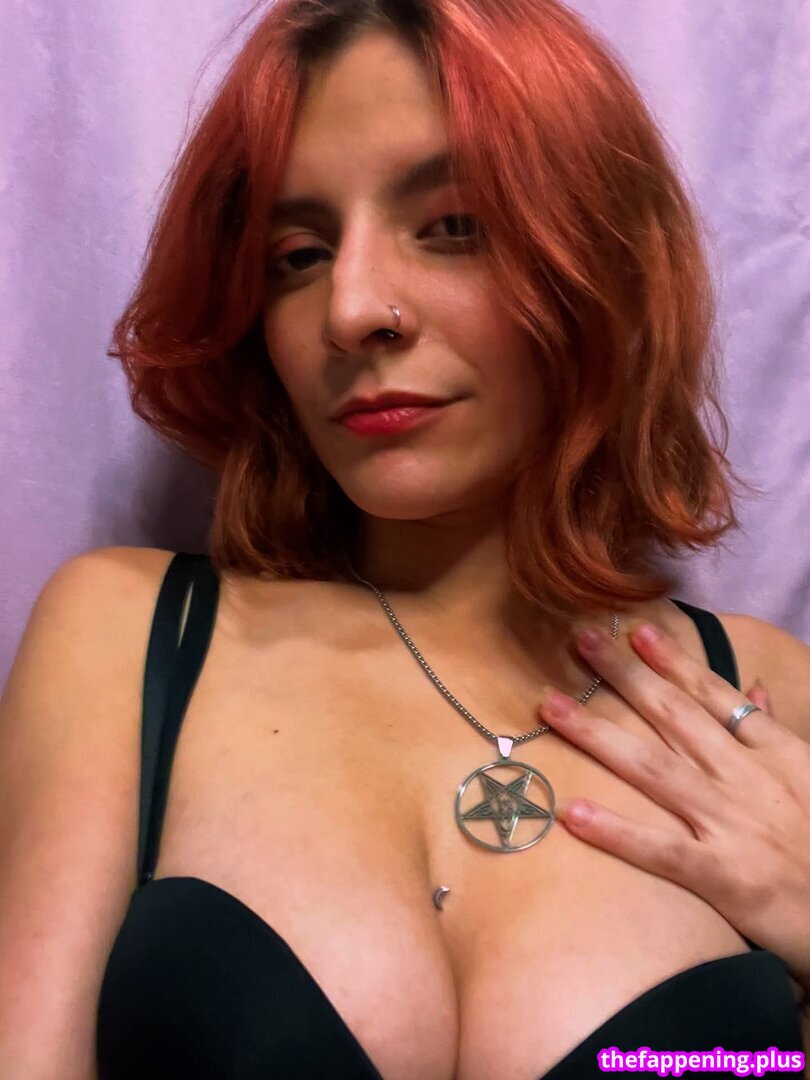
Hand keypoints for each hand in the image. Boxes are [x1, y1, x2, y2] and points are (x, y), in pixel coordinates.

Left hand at [536, 620, 809, 998]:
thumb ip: (777, 731)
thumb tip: (751, 689)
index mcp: (773, 755)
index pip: (715, 697)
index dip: (674, 661)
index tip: (637, 630)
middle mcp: (746, 779)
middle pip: (674, 716)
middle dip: (625, 675)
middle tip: (582, 639)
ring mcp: (731, 824)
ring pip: (654, 768)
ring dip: (600, 734)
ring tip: (551, 707)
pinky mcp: (724, 876)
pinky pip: (661, 849)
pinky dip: (617, 831)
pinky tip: (573, 812)